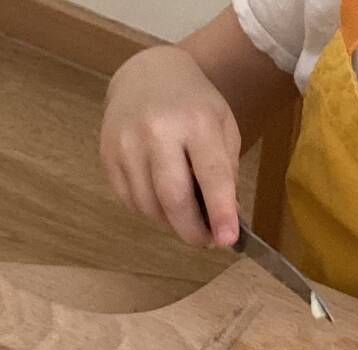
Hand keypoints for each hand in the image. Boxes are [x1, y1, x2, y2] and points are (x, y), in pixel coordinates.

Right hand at [100, 46, 240, 246]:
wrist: (148, 74)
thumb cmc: (195, 106)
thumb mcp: (224, 129)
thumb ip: (227, 173)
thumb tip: (225, 220)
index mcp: (196, 122)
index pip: (211, 175)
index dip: (220, 212)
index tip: (227, 240)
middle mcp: (157, 131)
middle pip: (173, 197)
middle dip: (193, 230)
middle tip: (207, 242)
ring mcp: (126, 142)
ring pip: (149, 205)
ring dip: (172, 225)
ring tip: (189, 224)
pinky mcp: (107, 154)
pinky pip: (130, 200)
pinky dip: (151, 213)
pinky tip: (165, 208)